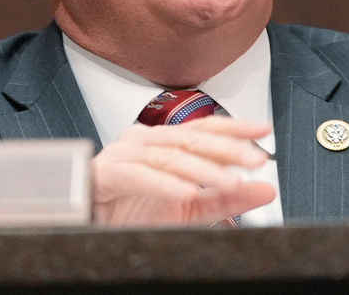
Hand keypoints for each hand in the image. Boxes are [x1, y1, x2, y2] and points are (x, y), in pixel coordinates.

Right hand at [90, 116, 275, 225]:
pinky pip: (141, 176)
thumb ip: (225, 198)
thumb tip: (264, 189)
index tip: (263, 131)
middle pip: (191, 138)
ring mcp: (125, 154)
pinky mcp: (107, 174)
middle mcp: (145, 141)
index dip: (235, 127)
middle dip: (227, 148)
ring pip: (171, 157)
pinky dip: (166, 185)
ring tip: (231, 182)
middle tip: (256, 158)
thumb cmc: (129, 210)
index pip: (204, 128)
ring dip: (204, 170)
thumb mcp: (188, 208)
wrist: (83, 221)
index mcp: (163, 143)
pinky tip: (187, 193)